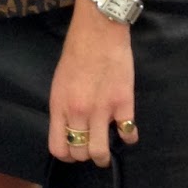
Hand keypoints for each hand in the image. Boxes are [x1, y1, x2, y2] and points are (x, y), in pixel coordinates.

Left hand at [48, 0, 139, 166]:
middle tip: (92, 148)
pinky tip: (128, 131)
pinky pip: (128, 134)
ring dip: (104, 156)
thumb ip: (63, 106)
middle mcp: (78, 112)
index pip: (58, 147)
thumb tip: (69, 127)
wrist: (98, 31)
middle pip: (79, 153)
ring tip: (107, 152)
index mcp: (59, 105)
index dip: (66, 155)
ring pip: (100, 152)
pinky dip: (129, 137)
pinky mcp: (124, 103)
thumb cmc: (76, 52)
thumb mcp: (59, 82)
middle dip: (85, 155)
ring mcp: (101, 110)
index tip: (73, 151)